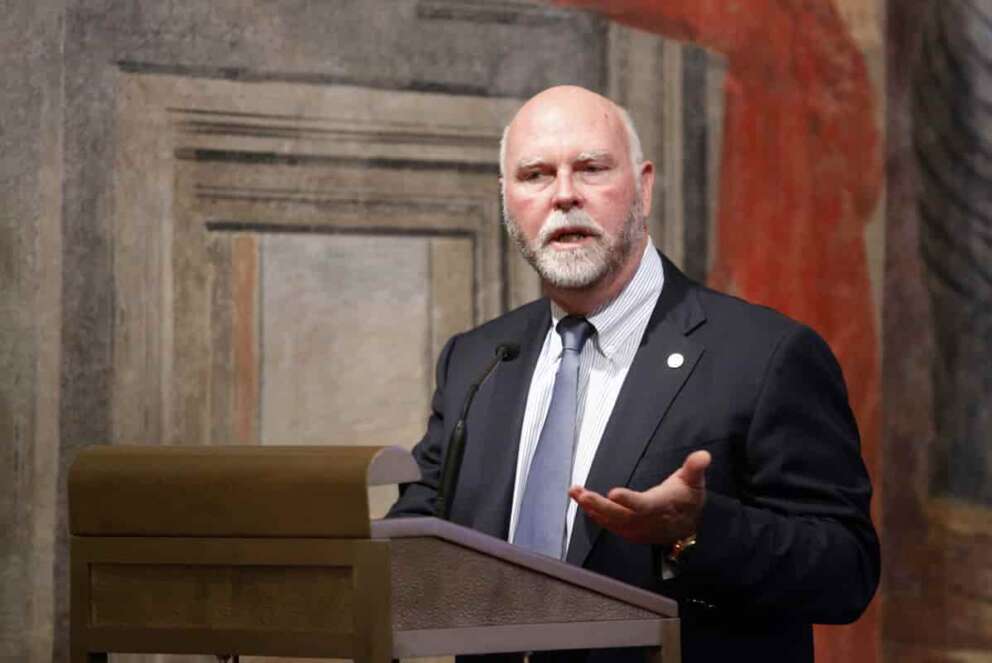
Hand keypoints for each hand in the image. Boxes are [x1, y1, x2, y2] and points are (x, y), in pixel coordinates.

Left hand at [568, 450, 710, 545]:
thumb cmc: (688, 498)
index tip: (613, 493)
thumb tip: (704, 455)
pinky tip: (581, 502)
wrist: (687, 526)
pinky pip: (609, 524)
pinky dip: (594, 514)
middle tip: (582, 494)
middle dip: (599, 506)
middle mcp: (646, 521)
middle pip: (620, 516)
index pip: (643, 505)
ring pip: (610, 520)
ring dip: (591, 507)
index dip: (629, 501)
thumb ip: (695, 468)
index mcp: (661, 507)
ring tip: (575, 492)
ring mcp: (636, 528)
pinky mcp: (629, 531)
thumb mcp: (694, 482)